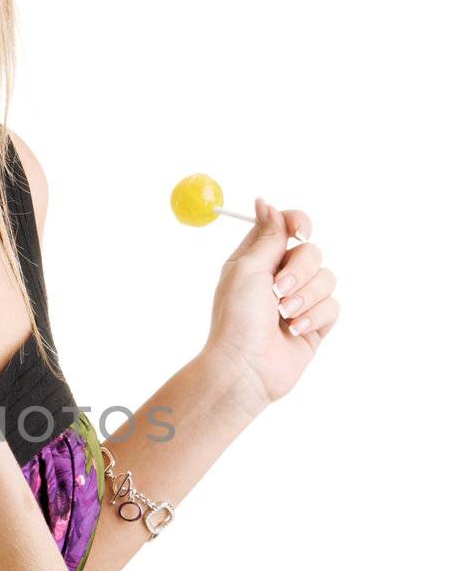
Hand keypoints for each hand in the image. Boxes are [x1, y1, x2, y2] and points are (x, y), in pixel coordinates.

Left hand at [200, 198, 340, 407]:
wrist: (245, 368)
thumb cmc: (237, 319)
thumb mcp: (248, 269)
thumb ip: (267, 236)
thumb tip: (266, 203)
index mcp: (257, 259)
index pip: (287, 227)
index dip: (298, 223)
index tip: (301, 230)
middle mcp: (279, 277)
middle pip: (312, 251)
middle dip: (299, 270)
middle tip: (277, 291)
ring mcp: (300, 300)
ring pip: (327, 277)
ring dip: (305, 296)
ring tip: (283, 316)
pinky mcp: (315, 324)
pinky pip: (333, 305)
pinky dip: (314, 316)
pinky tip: (293, 331)